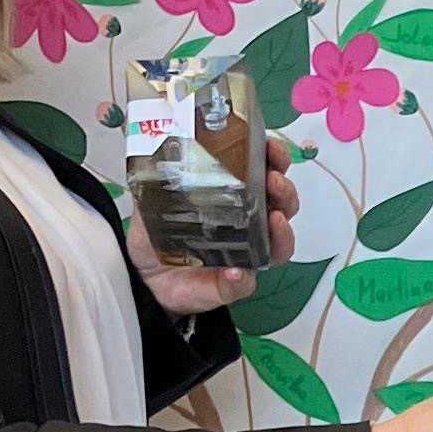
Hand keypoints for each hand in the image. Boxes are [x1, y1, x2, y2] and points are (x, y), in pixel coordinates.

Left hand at [128, 134, 300, 317]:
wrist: (146, 279)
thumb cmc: (158, 238)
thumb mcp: (152, 203)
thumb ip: (157, 181)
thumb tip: (155, 156)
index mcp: (235, 199)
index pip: (263, 174)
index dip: (273, 159)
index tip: (271, 147)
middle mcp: (249, 225)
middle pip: (283, 206)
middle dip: (286, 190)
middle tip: (274, 180)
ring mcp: (246, 256)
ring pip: (280, 245)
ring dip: (283, 231)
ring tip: (275, 219)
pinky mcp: (233, 284)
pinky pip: (246, 282)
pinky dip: (244, 276)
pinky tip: (237, 270)